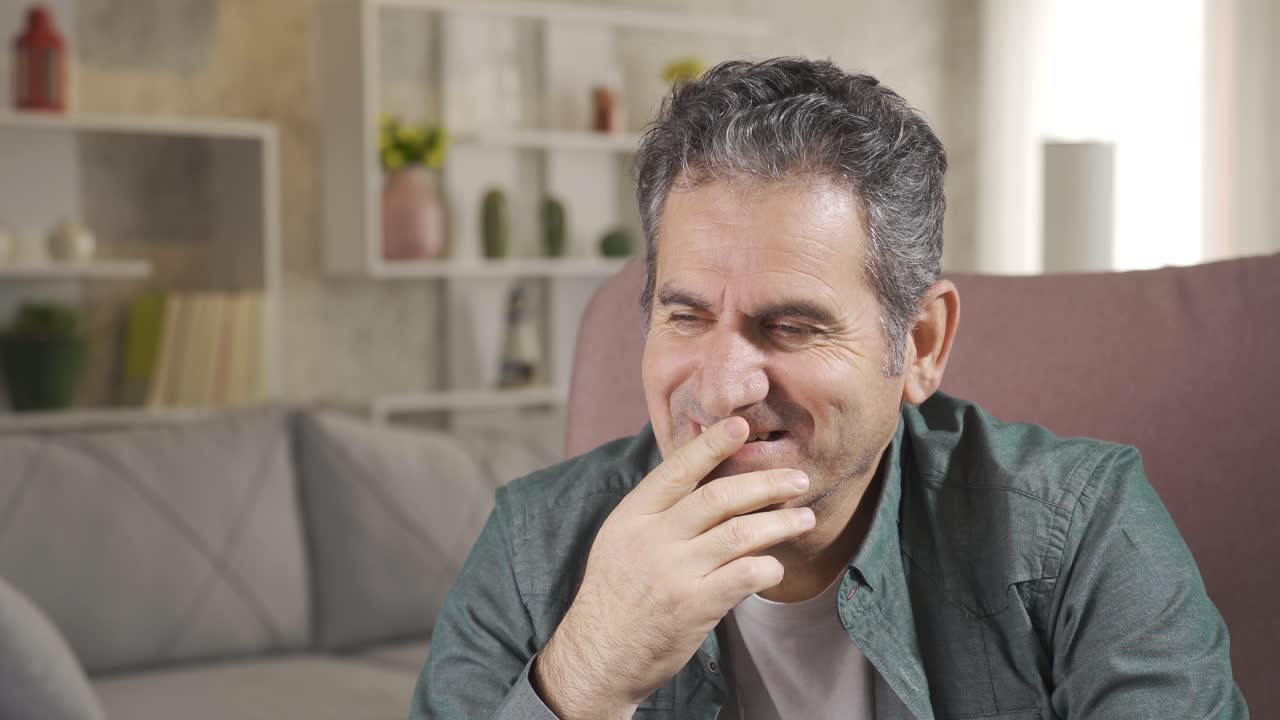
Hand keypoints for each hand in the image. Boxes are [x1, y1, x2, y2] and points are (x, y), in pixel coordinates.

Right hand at [531, 417, 814, 718]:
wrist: (599, 654)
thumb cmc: (617, 593)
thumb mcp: (621, 539)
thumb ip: (658, 510)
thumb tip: (706, 476)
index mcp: (633, 515)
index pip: (677, 469)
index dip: (711, 445)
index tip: (741, 425)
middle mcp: (652, 539)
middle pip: (718, 497)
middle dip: (764, 484)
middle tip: (796, 478)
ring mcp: (673, 573)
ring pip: (739, 533)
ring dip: (779, 523)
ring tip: (804, 518)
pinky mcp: (694, 607)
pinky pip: (745, 575)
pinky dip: (768, 566)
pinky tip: (776, 565)